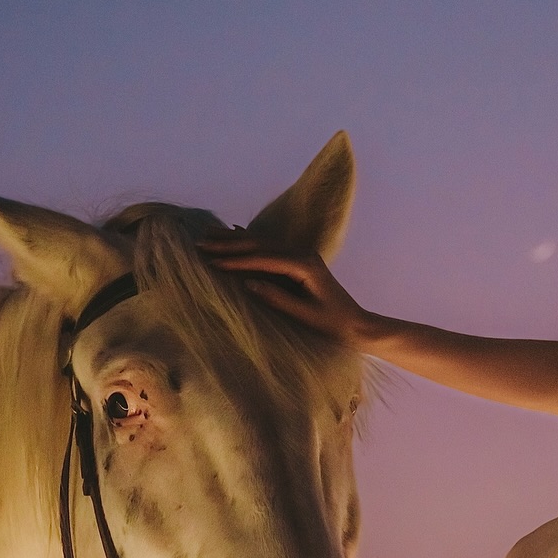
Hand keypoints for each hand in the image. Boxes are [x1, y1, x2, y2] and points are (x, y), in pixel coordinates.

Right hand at [200, 231, 384, 348]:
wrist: (356, 326)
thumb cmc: (333, 325)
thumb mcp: (303, 316)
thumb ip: (277, 298)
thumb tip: (247, 283)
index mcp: (305, 265)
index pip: (263, 259)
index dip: (236, 260)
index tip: (211, 262)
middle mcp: (303, 254)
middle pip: (260, 244)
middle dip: (228, 244)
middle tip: (200, 242)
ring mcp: (302, 256)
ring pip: (263, 242)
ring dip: (235, 239)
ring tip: (208, 234)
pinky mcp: (299, 262)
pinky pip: (269, 248)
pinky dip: (249, 241)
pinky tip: (235, 230)